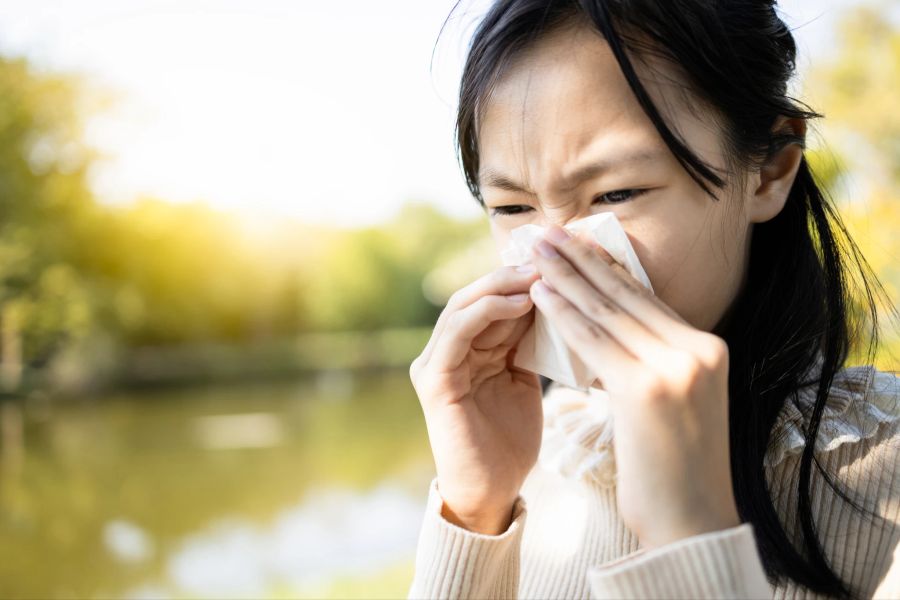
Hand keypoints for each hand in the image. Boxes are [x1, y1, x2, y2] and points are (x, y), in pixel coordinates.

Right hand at [410, 265, 543, 533]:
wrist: (492, 491)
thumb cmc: (511, 439)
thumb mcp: (525, 378)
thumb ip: (527, 342)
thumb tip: (556, 298)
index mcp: (470, 348)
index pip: (493, 299)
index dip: (524, 276)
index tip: (562, 258)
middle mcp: (448, 349)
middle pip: (478, 294)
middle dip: (514, 272)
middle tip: (551, 255)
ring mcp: (437, 363)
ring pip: (465, 306)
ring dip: (502, 285)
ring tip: (538, 271)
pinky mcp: (435, 379)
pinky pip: (457, 333)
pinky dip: (487, 312)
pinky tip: (521, 302)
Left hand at [527, 224, 740, 548]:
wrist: (691, 522)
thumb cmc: (675, 469)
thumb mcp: (672, 402)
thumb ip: (650, 360)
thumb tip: (610, 329)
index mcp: (707, 349)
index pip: (646, 299)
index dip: (607, 268)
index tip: (578, 243)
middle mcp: (696, 349)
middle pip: (625, 294)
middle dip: (581, 259)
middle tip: (548, 232)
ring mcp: (674, 366)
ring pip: (606, 311)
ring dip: (564, 276)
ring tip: (535, 249)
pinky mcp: (645, 387)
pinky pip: (592, 340)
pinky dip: (562, 313)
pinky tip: (538, 293)